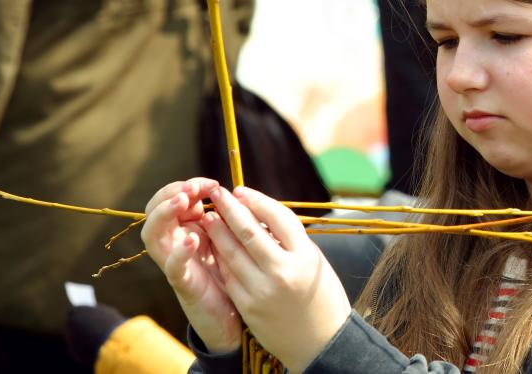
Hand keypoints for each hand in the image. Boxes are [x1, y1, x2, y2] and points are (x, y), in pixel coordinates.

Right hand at [141, 178, 241, 351]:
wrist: (236, 318)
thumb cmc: (236, 273)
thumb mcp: (234, 239)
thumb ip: (231, 218)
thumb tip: (236, 193)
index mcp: (189, 228)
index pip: (174, 198)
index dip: (188, 185)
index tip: (212, 183)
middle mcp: (176, 242)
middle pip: (155, 210)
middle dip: (171, 193)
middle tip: (191, 189)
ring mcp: (176, 262)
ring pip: (152, 234)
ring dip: (165, 213)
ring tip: (183, 201)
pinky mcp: (183, 284)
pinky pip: (172, 267)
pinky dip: (179, 251)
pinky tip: (192, 239)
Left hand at [202, 185, 351, 370]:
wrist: (321, 341)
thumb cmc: (321, 295)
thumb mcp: (314, 261)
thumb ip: (290, 240)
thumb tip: (261, 212)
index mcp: (305, 256)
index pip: (277, 217)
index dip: (256, 201)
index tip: (240, 190)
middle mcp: (284, 271)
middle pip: (249, 231)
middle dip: (230, 209)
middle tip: (218, 194)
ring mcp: (263, 290)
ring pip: (232, 252)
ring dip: (218, 231)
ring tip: (210, 215)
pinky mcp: (248, 306)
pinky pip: (229, 275)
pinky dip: (221, 257)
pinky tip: (215, 245)